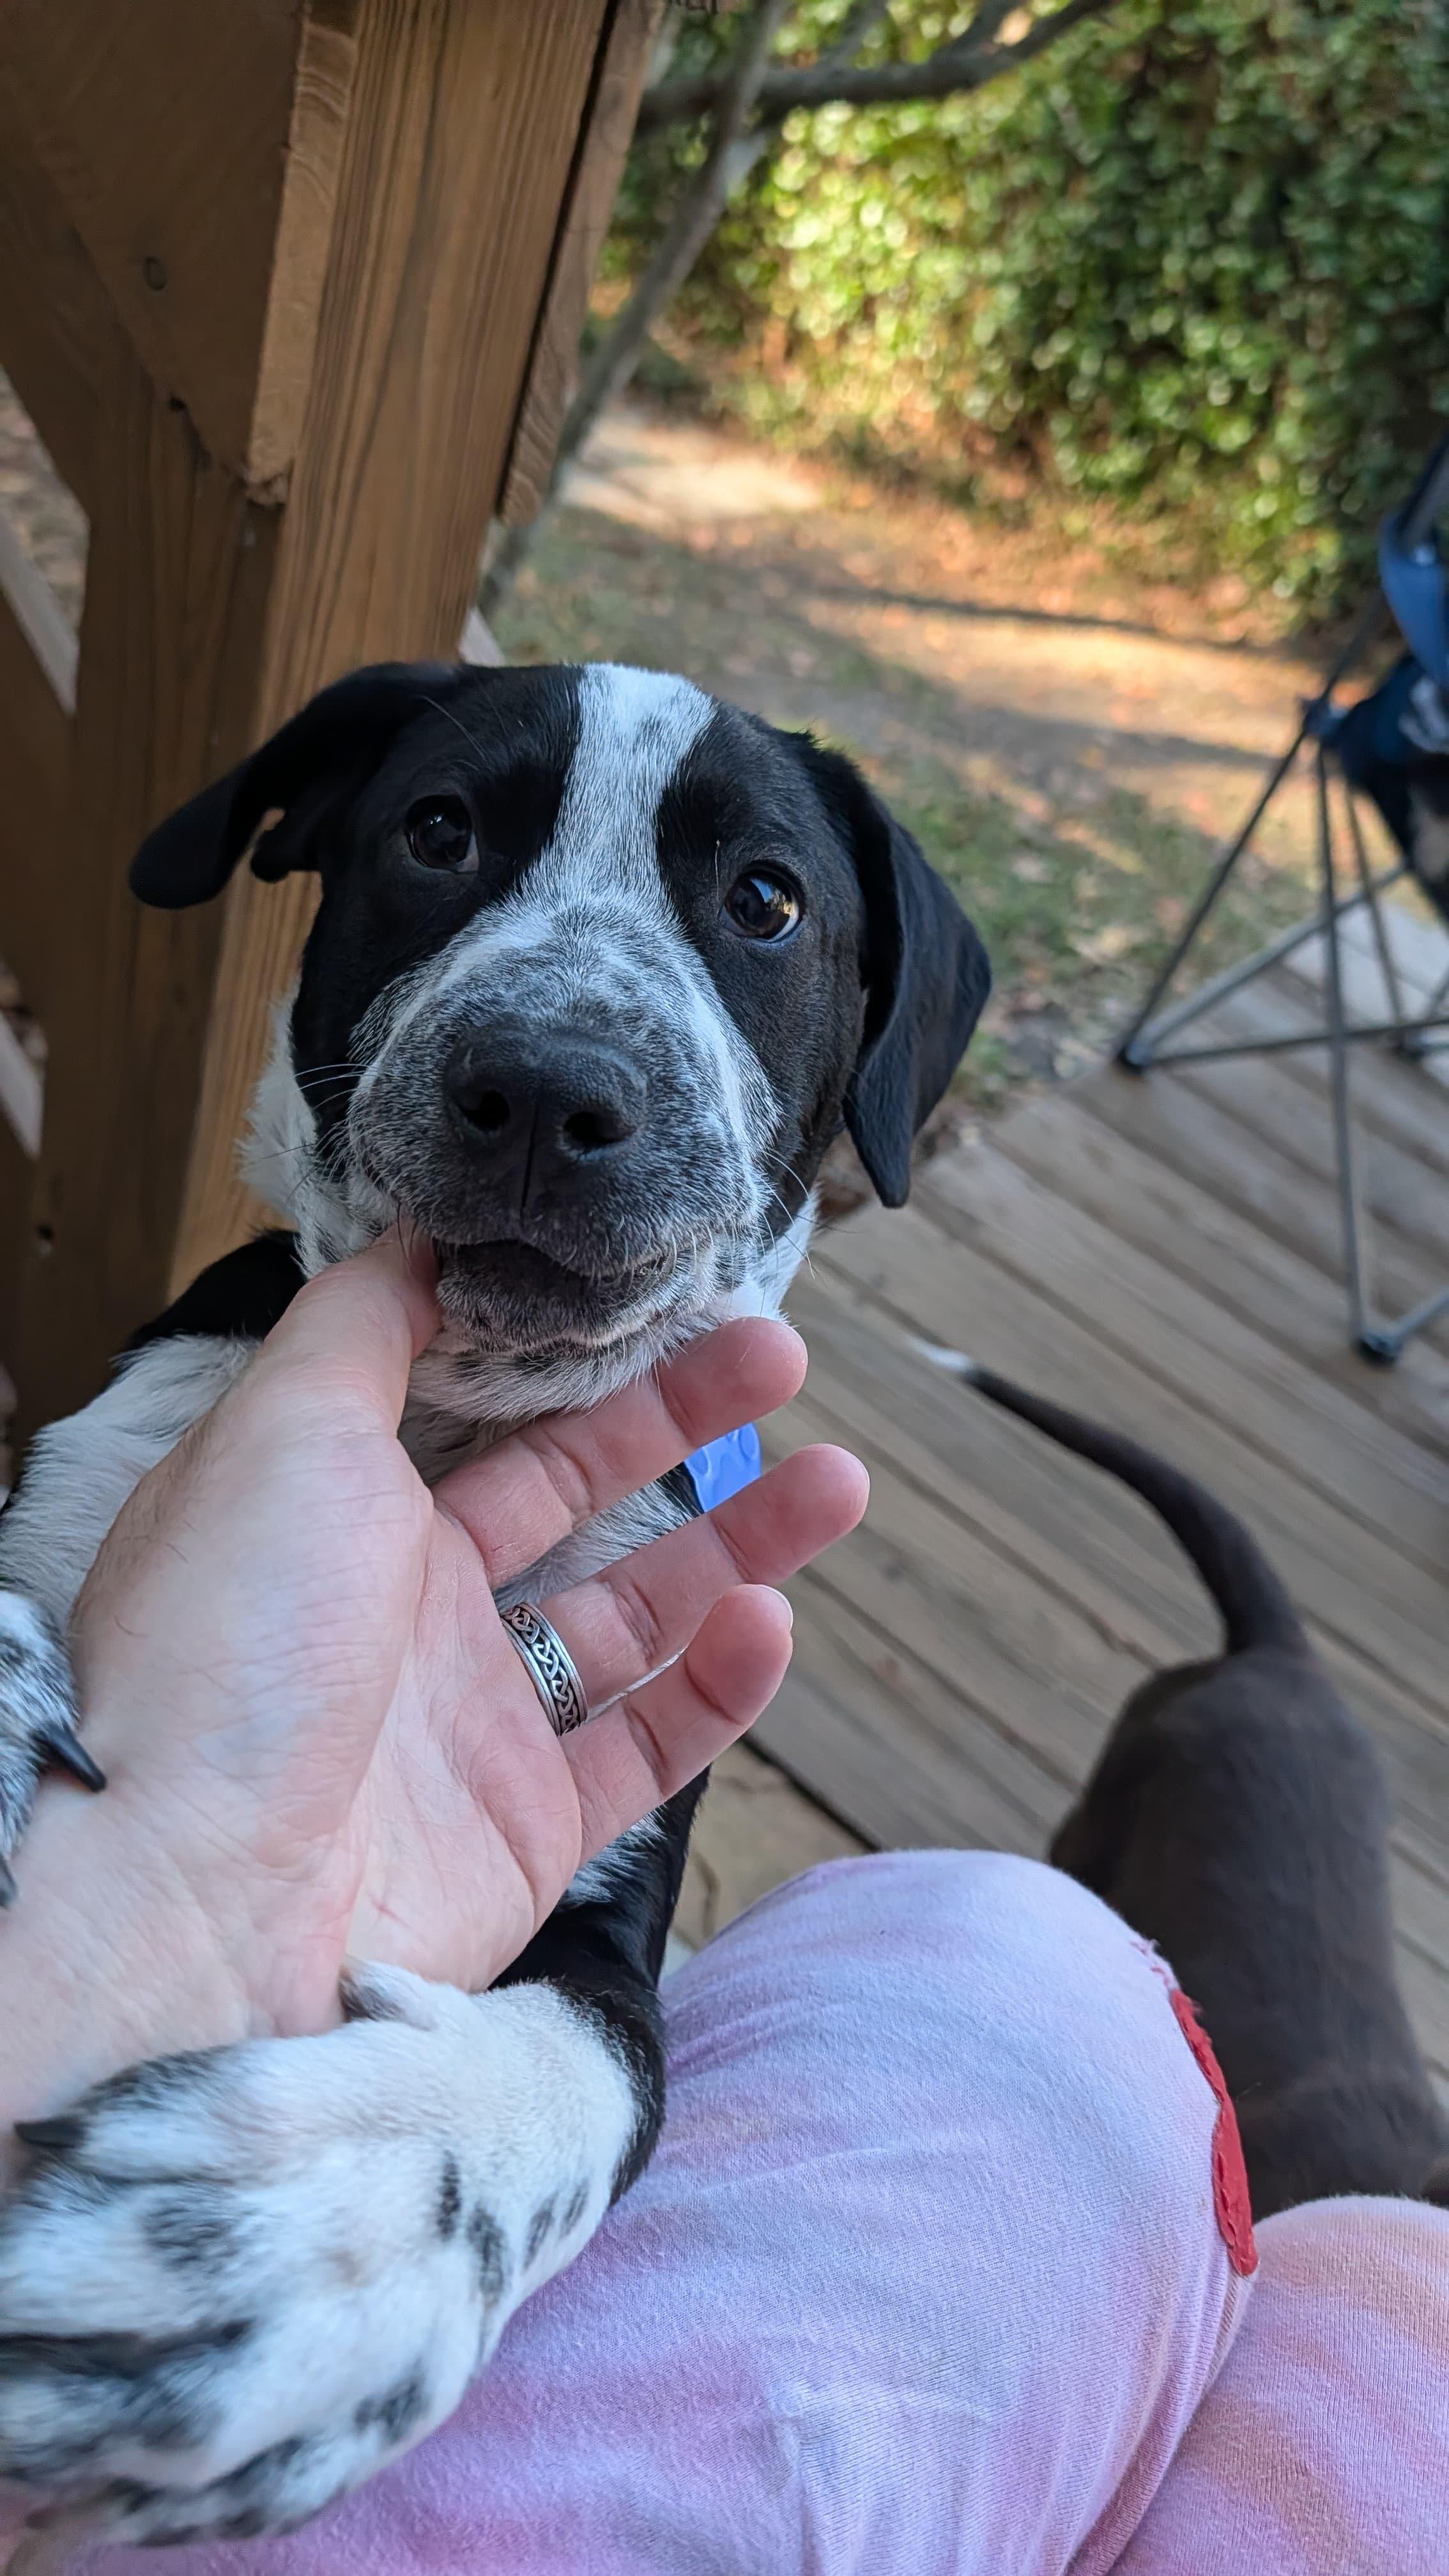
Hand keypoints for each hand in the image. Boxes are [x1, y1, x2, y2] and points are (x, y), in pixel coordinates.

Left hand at [0, 1234, 864, 2131]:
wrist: (193, 1893)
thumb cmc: (229, 1640)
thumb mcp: (282, 1427)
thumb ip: (361, 1323)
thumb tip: (419, 1237)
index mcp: (342, 1514)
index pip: (487, 1416)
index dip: (586, 1357)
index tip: (671, 1298)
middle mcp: (407, 1615)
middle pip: (576, 1498)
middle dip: (683, 1424)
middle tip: (781, 1356)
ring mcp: (470, 1728)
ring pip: (636, 1618)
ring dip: (740, 1549)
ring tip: (839, 1481)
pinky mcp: (525, 1833)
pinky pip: (645, 1745)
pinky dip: (719, 1688)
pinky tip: (768, 1622)